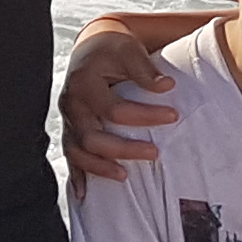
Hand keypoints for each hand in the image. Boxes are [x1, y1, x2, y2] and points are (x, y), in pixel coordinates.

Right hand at [59, 23, 179, 182]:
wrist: (91, 47)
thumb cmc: (112, 49)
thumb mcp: (128, 49)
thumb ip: (144, 69)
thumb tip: (167, 86)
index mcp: (84, 83)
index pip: (114, 108)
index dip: (144, 115)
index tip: (173, 117)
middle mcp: (71, 104)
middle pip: (92, 136)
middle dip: (123, 149)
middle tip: (154, 153)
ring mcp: (68, 120)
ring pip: (77, 151)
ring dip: (100, 167)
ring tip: (125, 176)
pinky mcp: (70, 130)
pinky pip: (70, 157)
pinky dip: (76, 176)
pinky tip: (85, 194)